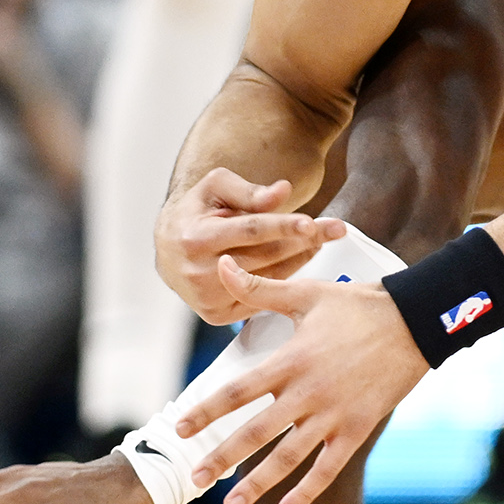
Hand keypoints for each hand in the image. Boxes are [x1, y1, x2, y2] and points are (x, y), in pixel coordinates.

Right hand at [156, 167, 347, 319]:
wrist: (169, 250)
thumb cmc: (195, 213)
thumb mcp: (215, 188)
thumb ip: (248, 191)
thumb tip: (283, 192)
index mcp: (195, 239)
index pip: (249, 231)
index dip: (283, 226)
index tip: (313, 223)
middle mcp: (199, 272)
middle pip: (266, 255)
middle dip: (304, 241)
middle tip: (335, 228)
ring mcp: (208, 298)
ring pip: (269, 278)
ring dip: (300, 258)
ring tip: (322, 239)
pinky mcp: (216, 315)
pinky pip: (262, 296)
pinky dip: (284, 278)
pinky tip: (299, 259)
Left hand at [176, 256, 422, 503]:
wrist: (415, 321)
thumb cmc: (358, 305)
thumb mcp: (306, 293)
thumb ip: (260, 289)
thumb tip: (221, 266)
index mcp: (290, 360)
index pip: (238, 391)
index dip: (206, 410)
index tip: (179, 428)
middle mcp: (307, 392)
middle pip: (255, 432)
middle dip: (222, 457)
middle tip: (194, 478)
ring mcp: (333, 414)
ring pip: (288, 458)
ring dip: (257, 484)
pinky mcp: (357, 428)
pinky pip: (328, 468)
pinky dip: (306, 491)